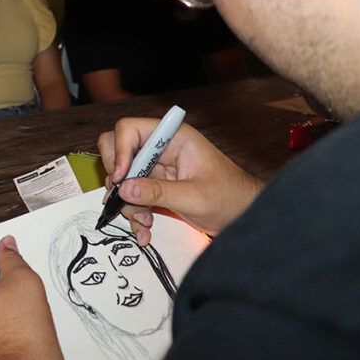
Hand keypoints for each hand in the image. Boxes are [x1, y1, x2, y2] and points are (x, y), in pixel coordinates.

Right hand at [98, 119, 263, 244]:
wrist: (242, 216)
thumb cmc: (230, 197)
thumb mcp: (195, 196)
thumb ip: (159, 192)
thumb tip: (125, 189)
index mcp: (173, 138)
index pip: (130, 129)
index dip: (120, 150)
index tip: (122, 177)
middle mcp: (160, 149)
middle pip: (117, 151)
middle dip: (118, 179)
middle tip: (125, 198)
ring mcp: (155, 168)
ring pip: (121, 178)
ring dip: (126, 203)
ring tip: (144, 221)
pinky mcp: (153, 187)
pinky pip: (130, 196)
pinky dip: (133, 214)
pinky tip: (145, 229)